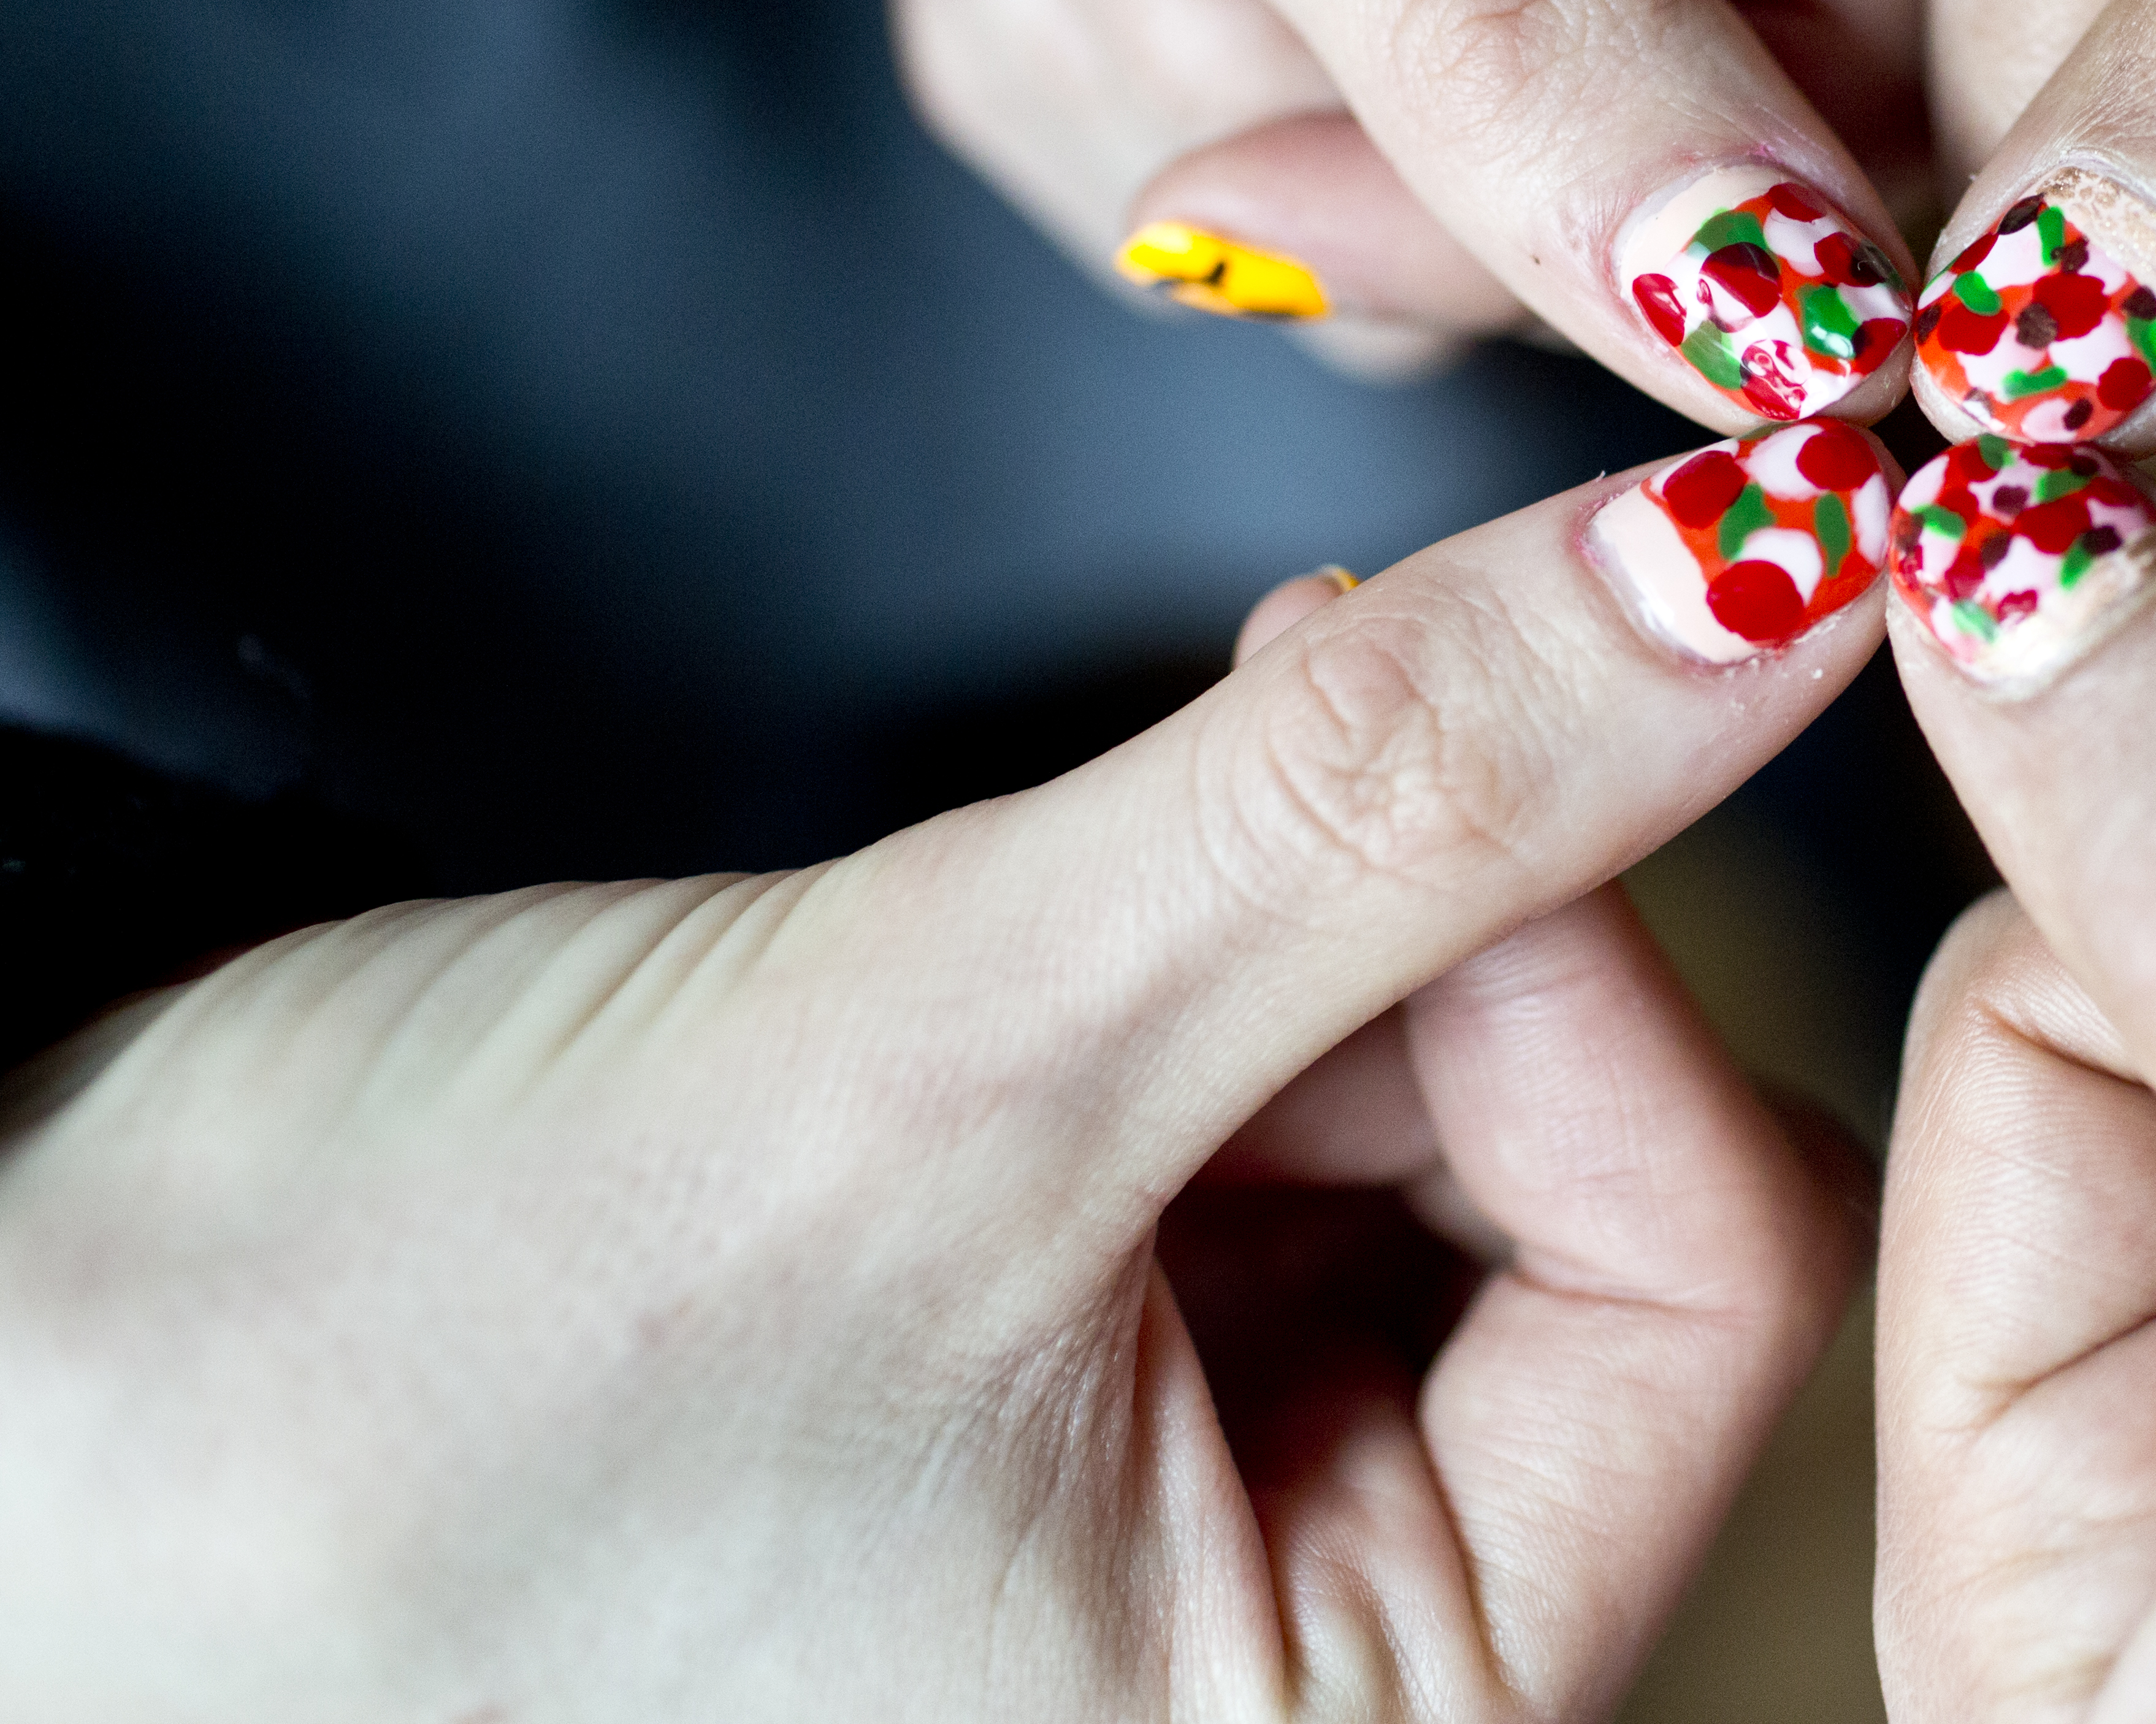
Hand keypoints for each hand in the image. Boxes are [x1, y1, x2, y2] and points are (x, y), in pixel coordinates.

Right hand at [0, 445, 1892, 1717]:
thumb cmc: (375, 1386)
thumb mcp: (947, 1062)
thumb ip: (1395, 803)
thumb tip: (1756, 568)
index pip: (1698, 1283)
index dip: (1591, 973)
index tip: (1426, 743)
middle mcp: (1303, 1679)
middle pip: (1588, 1204)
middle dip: (1423, 953)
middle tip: (1235, 753)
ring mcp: (1190, 1535)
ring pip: (1434, 1143)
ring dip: (1290, 951)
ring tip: (1026, 922)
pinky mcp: (1073, 1391)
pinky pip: (1268, 1143)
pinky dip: (1191, 996)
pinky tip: (1018, 958)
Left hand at [479, 0, 1951, 418]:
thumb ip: (1502, 24)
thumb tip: (1782, 323)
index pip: (1908, 72)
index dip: (1663, 239)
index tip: (1344, 200)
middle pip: (1668, 193)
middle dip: (1335, 119)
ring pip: (1449, 220)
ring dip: (1172, 93)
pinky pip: (1292, 189)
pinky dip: (1096, 83)